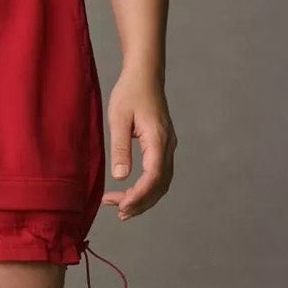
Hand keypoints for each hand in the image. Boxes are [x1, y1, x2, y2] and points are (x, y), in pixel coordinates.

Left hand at [100, 71, 175, 220]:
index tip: (122, 206)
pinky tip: (131, 192)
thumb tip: (121, 176)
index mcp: (158, 140)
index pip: (153, 177)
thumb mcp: (118, 118)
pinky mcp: (163, 145)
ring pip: (161, 182)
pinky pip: (159, 173)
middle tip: (119, 213)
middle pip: (160, 185)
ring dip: (144, 198)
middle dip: (141, 202)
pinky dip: (147, 188)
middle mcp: (168, 146)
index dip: (139, 196)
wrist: (145, 74)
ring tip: (122, 208)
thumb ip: (120, 148)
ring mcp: (168, 146)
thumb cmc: (130, 92)